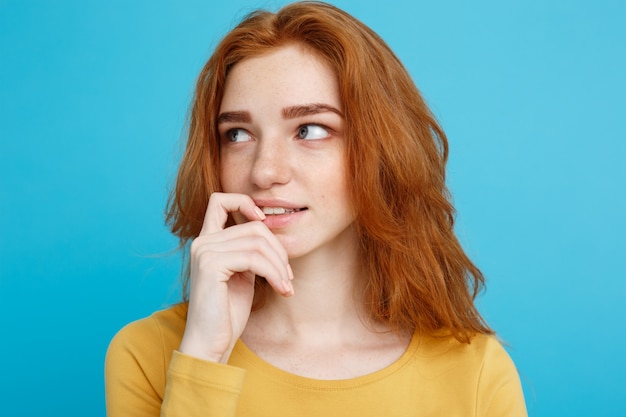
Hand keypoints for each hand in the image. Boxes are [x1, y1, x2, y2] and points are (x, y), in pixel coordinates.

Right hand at [178, 192, 292, 362]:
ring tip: (286, 285)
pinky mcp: (211, 265)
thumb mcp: (243, 275)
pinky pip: (254, 258)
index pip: (220, 200)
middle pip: (253, 226)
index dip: (245, 202)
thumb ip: (250, 252)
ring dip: (280, 265)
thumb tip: (272, 234)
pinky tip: (281, 289)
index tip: (264, 221)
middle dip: (279, 250)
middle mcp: (202, 242)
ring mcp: (204, 251)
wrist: (210, 343)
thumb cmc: (227, 313)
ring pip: (257, 242)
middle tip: (288, 275)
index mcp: (207, 241)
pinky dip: (274, 273)